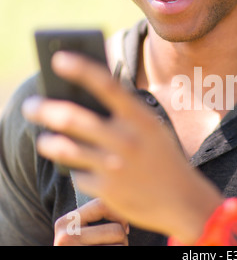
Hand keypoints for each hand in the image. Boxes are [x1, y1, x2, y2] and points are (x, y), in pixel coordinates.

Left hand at [22, 51, 223, 244]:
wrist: (182, 200)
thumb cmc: (163, 158)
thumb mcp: (152, 131)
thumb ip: (124, 116)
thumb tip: (83, 99)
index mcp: (142, 119)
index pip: (107, 85)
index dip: (81, 68)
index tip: (59, 59)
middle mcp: (127, 140)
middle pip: (73, 118)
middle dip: (45, 109)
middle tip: (31, 105)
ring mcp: (115, 167)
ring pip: (65, 149)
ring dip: (49, 142)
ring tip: (45, 140)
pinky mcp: (107, 190)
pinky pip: (79, 174)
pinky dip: (79, 170)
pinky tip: (88, 170)